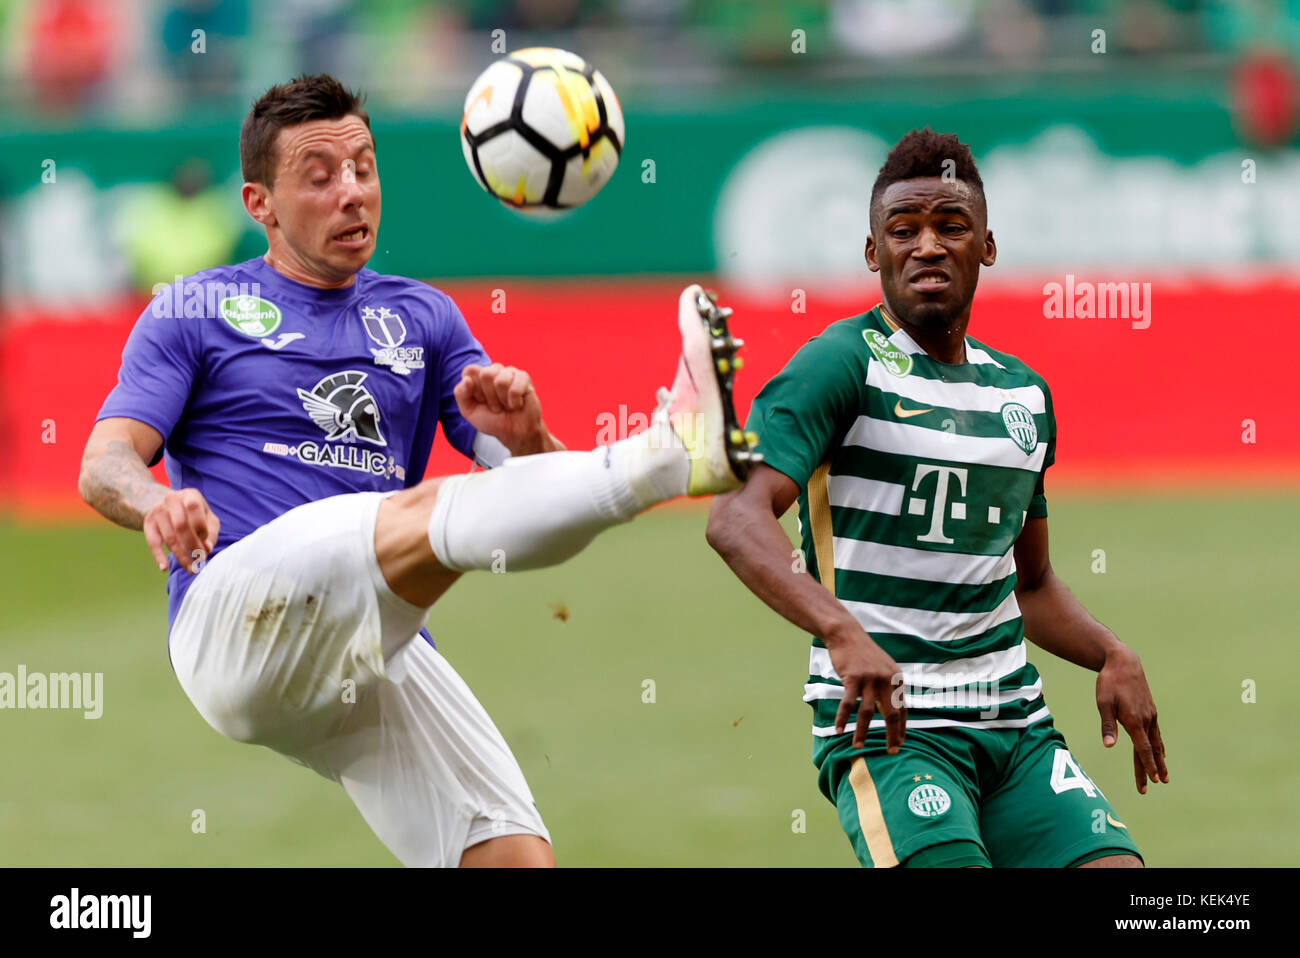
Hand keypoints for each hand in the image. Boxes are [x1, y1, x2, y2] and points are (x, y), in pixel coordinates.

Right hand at [143, 488, 219, 572]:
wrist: (169, 504)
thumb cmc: (195, 514)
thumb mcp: (208, 517)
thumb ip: (211, 532)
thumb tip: (207, 549)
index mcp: (190, 495)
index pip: (193, 507)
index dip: (200, 526)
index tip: (205, 541)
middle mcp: (172, 500)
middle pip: (181, 525)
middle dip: (192, 545)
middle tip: (200, 560)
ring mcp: (158, 511)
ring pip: (169, 537)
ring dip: (181, 556)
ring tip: (191, 569)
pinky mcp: (148, 522)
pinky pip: (153, 542)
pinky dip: (159, 556)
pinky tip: (165, 568)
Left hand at [453, 363, 551, 455]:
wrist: (514, 433)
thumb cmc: (492, 421)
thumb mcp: (469, 411)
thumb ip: (461, 394)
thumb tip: (467, 379)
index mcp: (478, 376)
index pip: (470, 370)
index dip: (474, 390)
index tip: (480, 401)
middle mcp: (493, 370)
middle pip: (486, 374)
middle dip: (489, 397)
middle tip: (495, 406)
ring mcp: (510, 372)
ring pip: (501, 381)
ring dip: (502, 400)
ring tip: (506, 405)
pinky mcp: (524, 377)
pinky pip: (515, 388)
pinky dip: (514, 402)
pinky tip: (517, 404)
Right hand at [826, 628, 906, 751]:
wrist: (847, 635)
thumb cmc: (864, 654)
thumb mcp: (883, 668)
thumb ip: (889, 687)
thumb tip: (893, 709)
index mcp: (897, 679)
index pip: (902, 709)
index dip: (901, 728)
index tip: (899, 744)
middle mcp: (887, 680)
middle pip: (891, 714)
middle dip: (891, 735)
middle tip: (890, 752)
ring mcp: (870, 678)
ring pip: (867, 712)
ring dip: (862, 732)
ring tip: (858, 746)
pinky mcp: (853, 677)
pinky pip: (848, 703)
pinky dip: (843, 718)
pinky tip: (839, 730)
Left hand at [1096, 644, 1167, 793]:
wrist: (1124, 662)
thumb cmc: (1109, 682)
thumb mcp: (1103, 702)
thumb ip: (1107, 725)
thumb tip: (1108, 746)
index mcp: (1135, 720)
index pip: (1143, 748)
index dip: (1148, 765)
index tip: (1153, 780)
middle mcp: (1146, 720)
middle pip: (1150, 749)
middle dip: (1152, 768)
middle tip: (1156, 784)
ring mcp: (1150, 715)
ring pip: (1156, 742)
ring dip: (1159, 759)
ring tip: (1164, 775)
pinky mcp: (1150, 710)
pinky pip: (1156, 732)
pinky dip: (1159, 745)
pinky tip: (1160, 752)